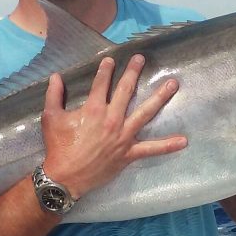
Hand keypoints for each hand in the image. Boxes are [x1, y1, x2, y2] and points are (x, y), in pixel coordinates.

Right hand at [40, 54, 186, 198]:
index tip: (111, 60)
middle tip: (141, 58)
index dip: (106, 70)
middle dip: (134, 72)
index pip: (102, 84)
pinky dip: (167, 146)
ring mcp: (123, 136)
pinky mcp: (129, 153)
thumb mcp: (51, 118)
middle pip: (126, 91)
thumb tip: (56, 76)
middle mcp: (112, 119)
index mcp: (93, 109)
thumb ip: (54, 95)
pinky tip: (184, 141)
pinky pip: (151, 149)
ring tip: (173, 84)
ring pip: (145, 113)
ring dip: (160, 97)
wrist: (65, 176)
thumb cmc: (59, 147)